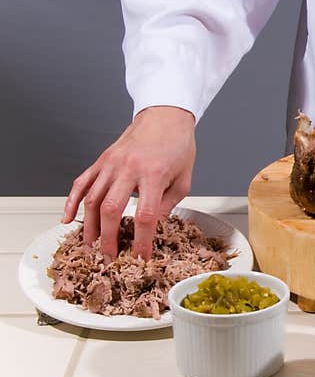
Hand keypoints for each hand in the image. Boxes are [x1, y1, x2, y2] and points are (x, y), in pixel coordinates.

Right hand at [63, 106, 195, 260]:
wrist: (165, 117)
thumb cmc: (178, 147)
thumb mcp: (184, 180)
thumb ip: (168, 205)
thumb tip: (153, 228)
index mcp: (154, 175)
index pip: (145, 215)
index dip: (142, 241)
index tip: (141, 258)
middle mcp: (128, 169)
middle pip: (111, 209)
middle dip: (109, 239)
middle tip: (109, 259)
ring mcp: (111, 164)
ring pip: (91, 198)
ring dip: (89, 226)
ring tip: (90, 247)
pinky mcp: (101, 160)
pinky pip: (81, 183)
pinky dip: (72, 202)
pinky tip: (68, 219)